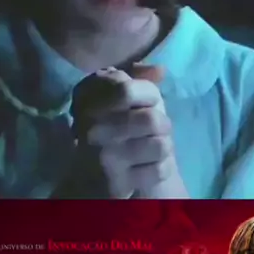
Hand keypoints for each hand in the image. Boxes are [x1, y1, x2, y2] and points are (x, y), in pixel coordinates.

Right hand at [73, 64, 188, 198]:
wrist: (91, 175)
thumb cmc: (113, 122)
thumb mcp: (119, 92)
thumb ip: (138, 75)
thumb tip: (159, 70)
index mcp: (89, 100)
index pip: (128, 90)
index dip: (149, 94)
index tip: (147, 102)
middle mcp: (91, 128)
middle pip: (152, 120)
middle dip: (163, 124)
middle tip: (155, 129)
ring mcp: (103, 157)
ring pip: (161, 145)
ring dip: (164, 146)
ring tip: (152, 146)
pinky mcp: (116, 184)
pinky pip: (159, 170)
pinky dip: (162, 168)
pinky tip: (149, 165)